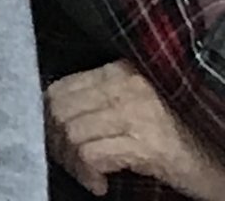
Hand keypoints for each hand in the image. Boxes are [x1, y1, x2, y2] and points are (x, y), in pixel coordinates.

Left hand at [46, 60, 224, 198]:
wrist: (221, 158)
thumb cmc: (178, 135)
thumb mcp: (136, 107)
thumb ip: (100, 100)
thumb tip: (53, 115)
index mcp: (120, 71)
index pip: (60, 87)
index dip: (47, 118)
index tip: (55, 140)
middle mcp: (127, 84)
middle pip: (61, 110)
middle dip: (55, 142)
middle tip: (69, 162)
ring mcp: (138, 112)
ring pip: (73, 133)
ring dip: (72, 162)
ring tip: (87, 175)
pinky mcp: (149, 144)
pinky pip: (93, 154)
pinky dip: (89, 174)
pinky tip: (100, 185)